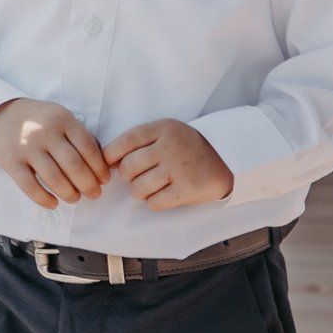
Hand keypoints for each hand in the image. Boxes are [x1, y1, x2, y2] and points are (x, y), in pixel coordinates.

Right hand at [0, 98, 107, 208]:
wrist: (1, 115)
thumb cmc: (39, 121)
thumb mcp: (61, 117)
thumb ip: (80, 136)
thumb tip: (103, 167)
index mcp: (62, 119)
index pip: (88, 148)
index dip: (100, 169)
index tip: (104, 180)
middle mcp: (44, 131)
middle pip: (74, 166)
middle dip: (89, 185)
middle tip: (94, 194)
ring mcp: (26, 146)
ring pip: (54, 178)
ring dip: (69, 194)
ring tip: (75, 198)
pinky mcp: (10, 161)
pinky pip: (30, 186)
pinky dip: (44, 199)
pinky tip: (53, 203)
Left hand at [103, 119, 231, 209]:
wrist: (225, 158)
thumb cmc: (184, 147)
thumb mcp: (164, 133)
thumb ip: (138, 141)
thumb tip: (106, 161)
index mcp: (162, 129)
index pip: (125, 141)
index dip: (111, 155)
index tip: (110, 164)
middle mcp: (170, 147)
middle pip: (129, 167)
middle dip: (128, 175)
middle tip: (138, 175)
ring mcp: (179, 169)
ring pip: (138, 188)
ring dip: (139, 191)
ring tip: (150, 185)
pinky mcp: (187, 189)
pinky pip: (154, 202)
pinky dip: (153, 202)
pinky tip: (163, 194)